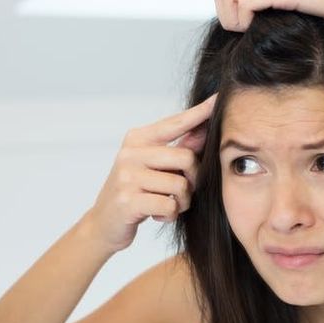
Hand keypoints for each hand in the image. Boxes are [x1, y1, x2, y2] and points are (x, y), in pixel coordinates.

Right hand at [85, 93, 216, 253]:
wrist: (103, 223)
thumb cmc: (134, 192)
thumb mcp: (152, 167)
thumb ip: (177, 149)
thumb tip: (205, 129)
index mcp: (137, 139)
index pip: (175, 123)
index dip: (199, 113)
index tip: (219, 98)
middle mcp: (130, 154)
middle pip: (186, 158)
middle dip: (193, 179)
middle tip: (183, 192)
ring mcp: (127, 177)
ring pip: (180, 186)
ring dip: (182, 202)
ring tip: (169, 204)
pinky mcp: (128, 201)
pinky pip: (169, 206)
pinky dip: (170, 214)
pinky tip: (158, 215)